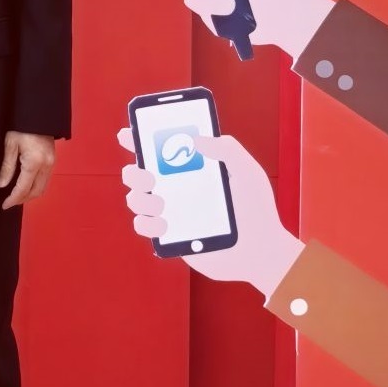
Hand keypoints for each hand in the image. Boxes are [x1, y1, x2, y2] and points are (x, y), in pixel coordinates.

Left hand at [0, 131, 55, 209]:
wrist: (38, 114)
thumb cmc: (21, 126)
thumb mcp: (10, 144)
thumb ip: (7, 167)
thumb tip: (2, 185)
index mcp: (34, 162)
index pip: (23, 189)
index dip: (13, 199)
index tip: (4, 205)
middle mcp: (46, 165)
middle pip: (35, 192)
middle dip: (22, 200)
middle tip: (9, 202)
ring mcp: (51, 163)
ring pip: (42, 188)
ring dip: (30, 195)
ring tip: (16, 196)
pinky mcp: (52, 160)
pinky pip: (45, 180)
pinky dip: (35, 187)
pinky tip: (26, 185)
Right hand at [116, 126, 302, 298]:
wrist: (260, 252)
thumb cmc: (257, 211)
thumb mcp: (248, 172)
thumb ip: (228, 149)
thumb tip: (196, 139)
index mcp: (190, 169)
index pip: (159, 149)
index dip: (138, 139)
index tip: (127, 134)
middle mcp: (176, 188)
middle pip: (138, 173)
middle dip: (133, 172)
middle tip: (148, 176)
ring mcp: (170, 212)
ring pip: (135, 199)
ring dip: (138, 198)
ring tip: (161, 203)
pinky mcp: (169, 236)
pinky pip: (143, 226)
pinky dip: (146, 223)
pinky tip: (164, 224)